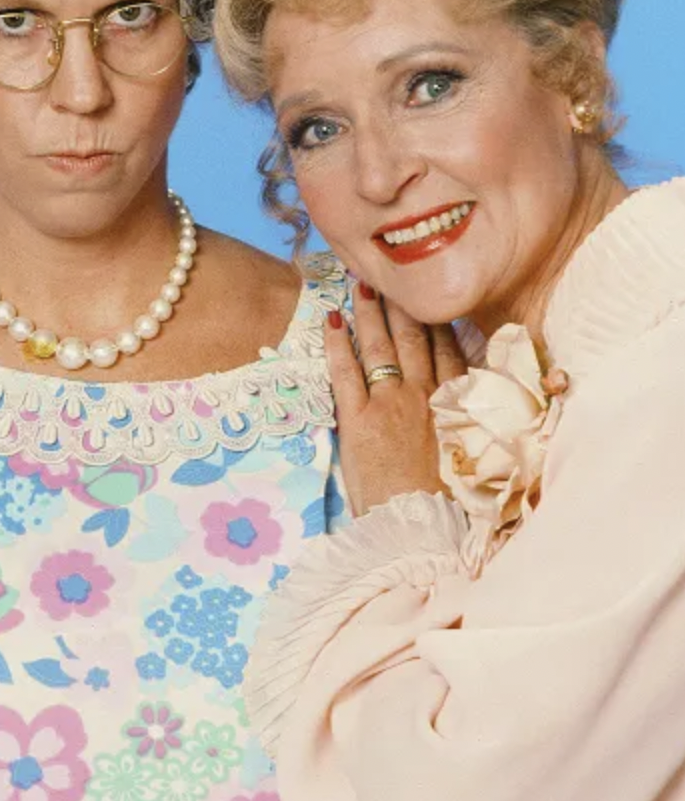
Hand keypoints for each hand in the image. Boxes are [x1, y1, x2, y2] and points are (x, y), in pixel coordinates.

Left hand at [327, 280, 465, 514]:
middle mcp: (427, 397)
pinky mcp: (359, 419)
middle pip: (416, 340)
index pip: (450, 352)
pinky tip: (331, 320)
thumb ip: (474, 425)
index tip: (428, 300)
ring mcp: (391, 405)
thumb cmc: (452, 505)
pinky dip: (337, 343)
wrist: (425, 530)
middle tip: (393, 277)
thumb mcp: (476, 458)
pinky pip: (344, 371)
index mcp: (458, 406)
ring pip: (381, 348)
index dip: (437, 324)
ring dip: (371, 314)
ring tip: (362, 285)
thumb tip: (474, 407)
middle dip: (404, 306)